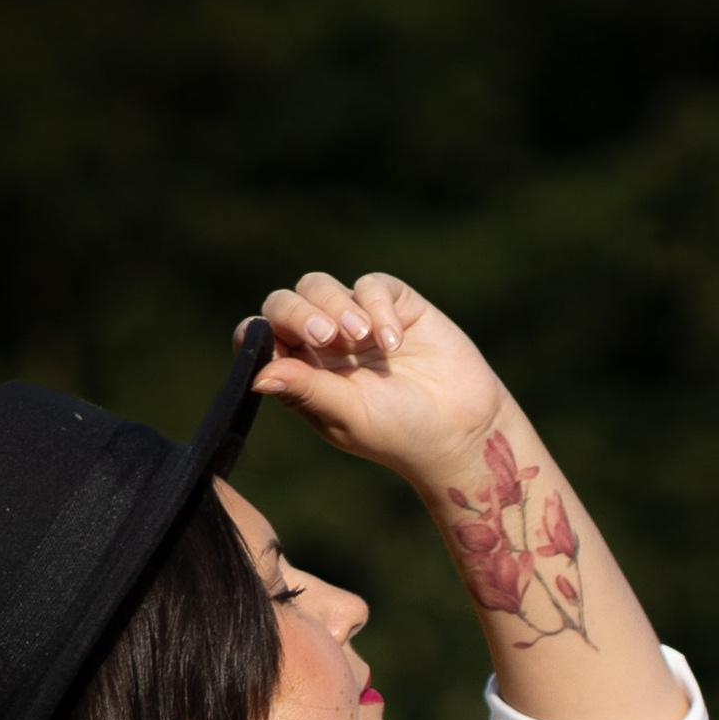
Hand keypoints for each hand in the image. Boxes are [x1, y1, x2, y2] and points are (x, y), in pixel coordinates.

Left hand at [241, 271, 512, 480]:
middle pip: (284, 303)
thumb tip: (256, 376)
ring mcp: (357, 319)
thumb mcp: (348, 416)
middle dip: (297, 313)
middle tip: (325, 338)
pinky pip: (370, 285)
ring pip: (318, 285)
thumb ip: (306, 390)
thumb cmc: (399, 434)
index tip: (274, 343)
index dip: (256, 334)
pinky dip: (377, 307)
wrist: (463, 429)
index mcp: (300, 372)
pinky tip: (394, 341)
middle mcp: (321, 343)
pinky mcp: (395, 304)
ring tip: (360, 337)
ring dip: (333, 305)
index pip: (259, 338)